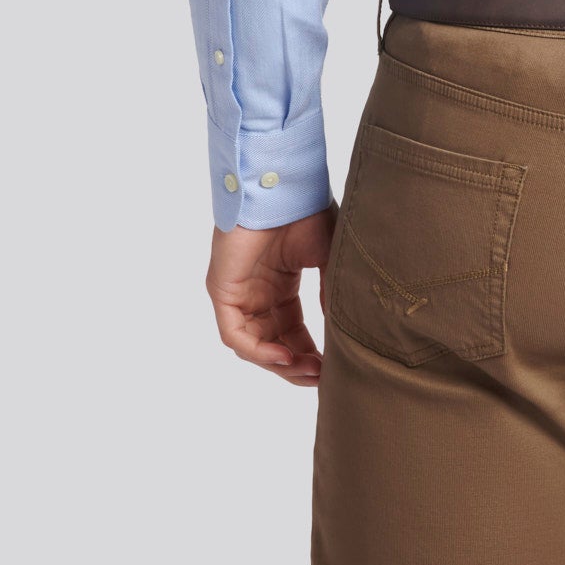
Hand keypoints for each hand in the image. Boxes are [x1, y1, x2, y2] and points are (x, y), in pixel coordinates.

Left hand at [206, 205, 336, 386]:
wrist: (283, 186)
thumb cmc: (306, 211)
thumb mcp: (329, 258)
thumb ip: (331, 294)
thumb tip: (342, 331)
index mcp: (280, 284)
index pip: (293, 330)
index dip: (311, 352)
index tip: (332, 369)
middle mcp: (257, 293)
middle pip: (274, 343)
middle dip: (297, 365)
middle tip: (321, 378)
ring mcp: (238, 294)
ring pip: (254, 345)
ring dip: (281, 363)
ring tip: (309, 372)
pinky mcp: (222, 292)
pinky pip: (235, 334)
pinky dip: (259, 351)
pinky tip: (285, 357)